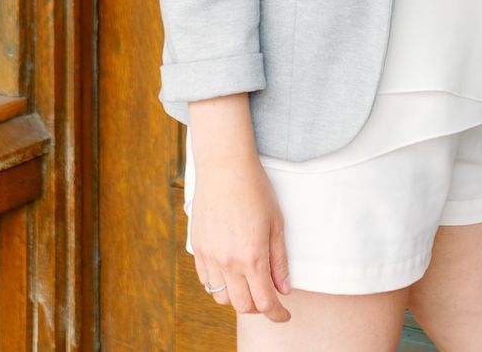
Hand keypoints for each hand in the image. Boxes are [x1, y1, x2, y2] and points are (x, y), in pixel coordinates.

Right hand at [187, 97, 289, 321]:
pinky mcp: (197, 246)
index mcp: (252, 256)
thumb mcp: (276, 224)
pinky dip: (219, 284)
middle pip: (243, 305)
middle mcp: (228, 261)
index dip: (278, 315)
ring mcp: (210, 255)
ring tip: (249, 284)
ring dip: (237, 298)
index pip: (265, 302)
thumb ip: (279, 260)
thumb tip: (284, 289)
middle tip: (270, 297)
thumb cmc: (256, 190)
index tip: (285, 315)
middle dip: (259, 307)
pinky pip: (206, 280)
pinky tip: (231, 272)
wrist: (224, 165)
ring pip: (221, 297)